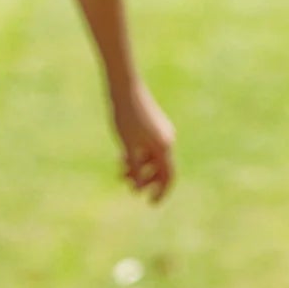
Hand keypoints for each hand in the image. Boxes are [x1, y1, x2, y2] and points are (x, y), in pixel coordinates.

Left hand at [112, 79, 175, 201]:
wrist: (123, 84)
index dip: (161, 192)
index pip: (168, 176)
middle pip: (160, 168)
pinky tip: (122, 157)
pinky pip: (148, 146)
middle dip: (146, 180)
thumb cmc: (125, 114)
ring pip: (152, 156)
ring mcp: (160, 130)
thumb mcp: (128, 144)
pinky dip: (137, 154)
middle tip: (129, 189)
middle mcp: (166, 139)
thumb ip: (135, 167)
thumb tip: (139, 186)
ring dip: (139, 167)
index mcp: (164, 146)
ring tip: (120, 173)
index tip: (150, 203)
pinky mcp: (152, 123)